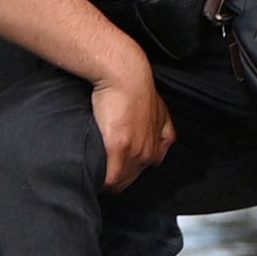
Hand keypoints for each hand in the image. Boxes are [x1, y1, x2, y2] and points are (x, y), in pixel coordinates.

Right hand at [93, 50, 175, 189]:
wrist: (125, 74)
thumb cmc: (136, 86)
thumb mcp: (158, 108)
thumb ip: (162, 127)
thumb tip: (165, 142)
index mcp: (158, 143)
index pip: (145, 168)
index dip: (129, 169)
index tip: (115, 166)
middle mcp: (150, 151)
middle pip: (131, 179)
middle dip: (116, 177)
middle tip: (99, 170)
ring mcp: (136, 152)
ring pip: (121, 182)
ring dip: (106, 181)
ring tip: (92, 174)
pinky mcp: (120, 148)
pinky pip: (111, 179)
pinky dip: (101, 182)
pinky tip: (91, 178)